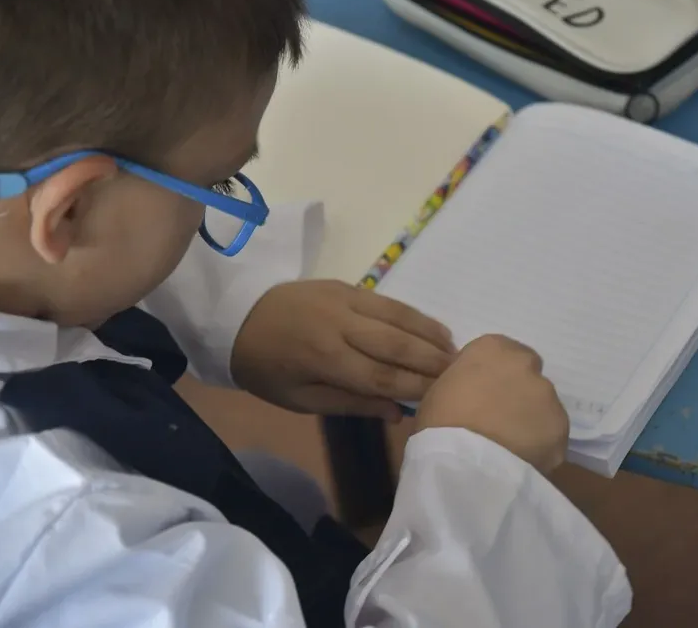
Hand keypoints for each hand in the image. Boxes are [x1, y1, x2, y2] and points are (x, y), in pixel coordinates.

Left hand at [230, 280, 455, 419]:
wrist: (235, 315)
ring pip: (399, 317)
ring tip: (457, 352)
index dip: (415, 388)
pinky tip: (436, 330)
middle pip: (397, 344)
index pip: (381, 376)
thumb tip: (397, 412)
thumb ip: (350, 404)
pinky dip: (416, 317)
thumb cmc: (266, 367)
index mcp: (323, 358)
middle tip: (462, 375)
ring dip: (432, 335)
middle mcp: (340, 324)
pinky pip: (390, 302)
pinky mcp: (348, 285)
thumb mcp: (299, 399)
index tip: (443, 398)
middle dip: (432, 361)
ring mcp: (345, 299)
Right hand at [415, 334, 568, 474]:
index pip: (500, 353)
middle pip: (527, 375)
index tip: (482, 396)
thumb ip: (464, 382)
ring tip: (509, 445)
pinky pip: (552, 434)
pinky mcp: (561, 427)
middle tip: (499, 419)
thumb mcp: (440, 390)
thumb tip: (472, 392)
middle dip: (518, 392)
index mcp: (493, 349)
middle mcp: (526, 365)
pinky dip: (541, 444)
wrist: (464, 462)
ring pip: (542, 405)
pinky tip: (522, 459)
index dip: (492, 376)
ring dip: (530, 419)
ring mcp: (548, 396)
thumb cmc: (440, 422)